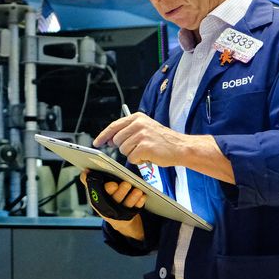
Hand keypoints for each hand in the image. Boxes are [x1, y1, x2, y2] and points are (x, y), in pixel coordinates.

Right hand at [79, 170, 144, 240]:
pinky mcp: (130, 215)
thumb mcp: (94, 191)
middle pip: (114, 199)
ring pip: (126, 204)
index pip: (100, 194)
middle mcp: (108, 207)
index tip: (113, 184)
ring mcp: (120, 213)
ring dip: (132, 197)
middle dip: (120, 192)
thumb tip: (85, 171)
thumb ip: (88, 180)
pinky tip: (143, 195)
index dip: (107, 189)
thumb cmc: (105, 198)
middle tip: (126, 184)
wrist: (117, 218)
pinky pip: (136, 208)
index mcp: (97, 199)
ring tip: (138, 190)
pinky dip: (139, 202)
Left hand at [94, 112, 234, 183]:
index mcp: (137, 118)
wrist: (181, 147)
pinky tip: (148, 157)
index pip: (114, 126)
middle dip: (125, 148)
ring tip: (146, 152)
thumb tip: (110, 140)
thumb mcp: (145, 129)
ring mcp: (142, 135)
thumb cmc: (163, 140)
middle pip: (118, 140)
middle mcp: (138, 124)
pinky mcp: (145, 146)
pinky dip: (139, 161)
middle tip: (138, 149)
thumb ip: (128, 131)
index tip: (97, 142)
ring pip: (124, 150)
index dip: (104, 135)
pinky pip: (132, 158)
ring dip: (133, 155)